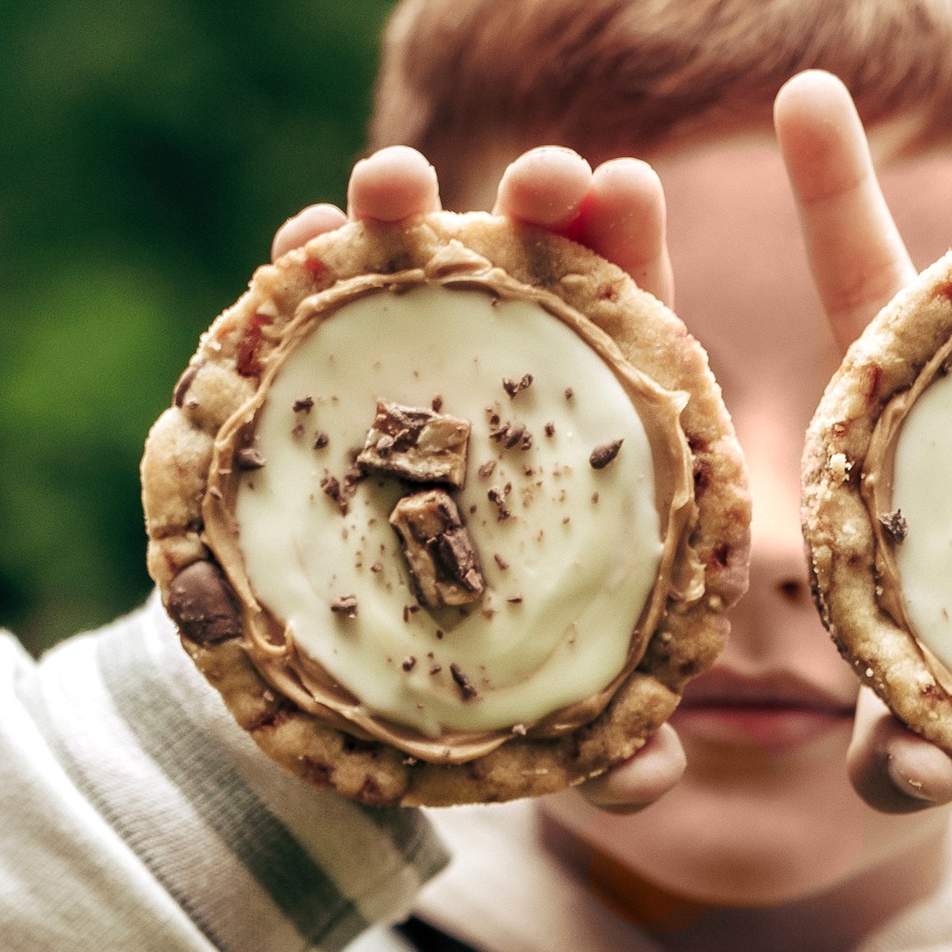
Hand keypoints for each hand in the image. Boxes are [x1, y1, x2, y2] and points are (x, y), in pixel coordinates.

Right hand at [271, 145, 692, 810]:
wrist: (342, 716)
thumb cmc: (480, 703)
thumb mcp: (553, 731)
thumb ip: (613, 748)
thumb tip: (656, 778)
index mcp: (586, 442)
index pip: (622, 325)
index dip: (623, 251)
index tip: (622, 183)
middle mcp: (497, 391)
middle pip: (529, 271)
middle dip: (534, 203)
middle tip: (544, 173)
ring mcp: (400, 386)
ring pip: (411, 272)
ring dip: (403, 210)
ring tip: (392, 182)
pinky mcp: (309, 401)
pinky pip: (303, 322)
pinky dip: (300, 271)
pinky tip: (295, 243)